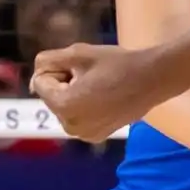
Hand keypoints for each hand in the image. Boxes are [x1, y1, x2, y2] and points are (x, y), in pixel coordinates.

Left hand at [31, 43, 171, 141]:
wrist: (153, 79)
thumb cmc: (117, 63)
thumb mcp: (79, 53)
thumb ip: (48, 60)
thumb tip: (35, 76)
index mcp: (64, 106)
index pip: (41, 82)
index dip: (58, 69)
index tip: (82, 67)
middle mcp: (70, 126)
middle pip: (51, 97)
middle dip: (64, 84)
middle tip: (92, 75)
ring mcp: (84, 134)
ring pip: (64, 108)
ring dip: (73, 95)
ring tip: (99, 86)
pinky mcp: (96, 136)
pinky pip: (78, 118)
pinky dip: (85, 107)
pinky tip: (105, 98)